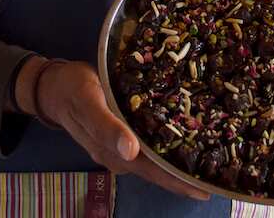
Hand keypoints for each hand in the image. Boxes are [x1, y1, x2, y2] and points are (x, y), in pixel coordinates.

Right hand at [34, 60, 209, 200]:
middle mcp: (121, 154)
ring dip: (179, 164)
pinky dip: (169, 147)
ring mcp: (122, 146)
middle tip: (219, 179)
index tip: (205, 188)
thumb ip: (107, 126)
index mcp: (113, 152)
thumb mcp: (87, 103)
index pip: (153, 171)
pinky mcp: (124, 132)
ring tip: (210, 163)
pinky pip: (150, 145)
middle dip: (186, 177)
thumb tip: (131, 152)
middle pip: (158, 171)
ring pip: (156, 160)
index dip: (178, 181)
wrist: (54, 85)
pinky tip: (187, 139)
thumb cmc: (72, 90)